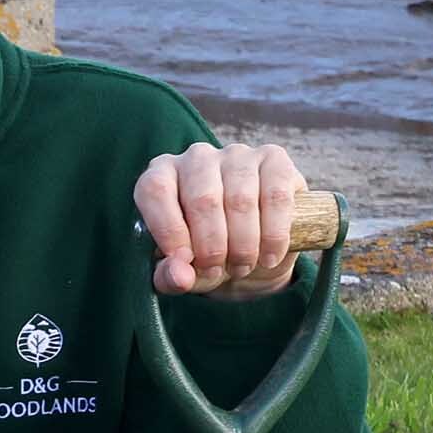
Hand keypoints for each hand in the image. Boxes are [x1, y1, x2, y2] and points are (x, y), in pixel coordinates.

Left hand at [139, 141, 311, 297]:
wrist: (253, 253)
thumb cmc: (206, 256)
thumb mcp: (182, 272)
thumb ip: (171, 276)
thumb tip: (180, 276)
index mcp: (161, 175)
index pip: (155, 190)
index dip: (168, 229)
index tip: (184, 261)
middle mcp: (197, 158)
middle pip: (202, 199)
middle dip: (211, 246)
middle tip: (216, 271)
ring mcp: (237, 155)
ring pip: (240, 200)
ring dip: (243, 244)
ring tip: (241, 267)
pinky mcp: (275, 160)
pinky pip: (276, 196)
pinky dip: (273, 234)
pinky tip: (269, 256)